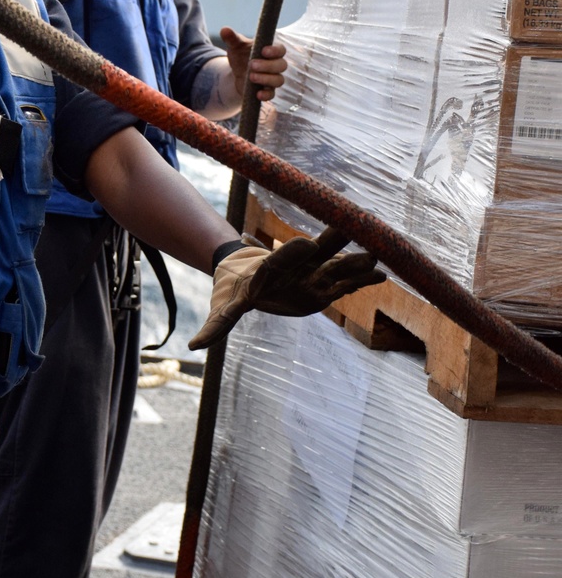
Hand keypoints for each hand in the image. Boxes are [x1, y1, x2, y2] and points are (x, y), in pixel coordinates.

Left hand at [189, 227, 384, 349]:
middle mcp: (293, 268)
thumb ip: (215, 325)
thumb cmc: (231, 291)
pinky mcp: (322, 284)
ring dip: (354, 262)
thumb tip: (194, 346)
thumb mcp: (223, 308)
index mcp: (269, 269)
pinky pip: (344, 281)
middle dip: (332, 245)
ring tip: (377, 256)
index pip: (280, 259)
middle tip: (349, 230)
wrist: (241, 273)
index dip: (291, 252)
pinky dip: (361, 280)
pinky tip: (382, 277)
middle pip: (314, 255)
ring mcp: (310, 273)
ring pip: (334, 266)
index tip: (304, 244)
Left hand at [221, 26, 286, 102]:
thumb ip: (232, 38)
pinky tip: (258, 94)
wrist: (236, 73)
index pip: (281, 50)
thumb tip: (224, 29)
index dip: (275, 51)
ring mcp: (272, 79)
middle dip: (267, 66)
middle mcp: (275, 65)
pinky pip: (272, 95)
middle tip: (251, 64)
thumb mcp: (235, 46)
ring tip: (251, 76)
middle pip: (282, 65)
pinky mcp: (267, 91)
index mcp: (271, 51)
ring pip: (279, 80)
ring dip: (266, 79)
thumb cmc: (240, 55)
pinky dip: (267, 95)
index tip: (264, 51)